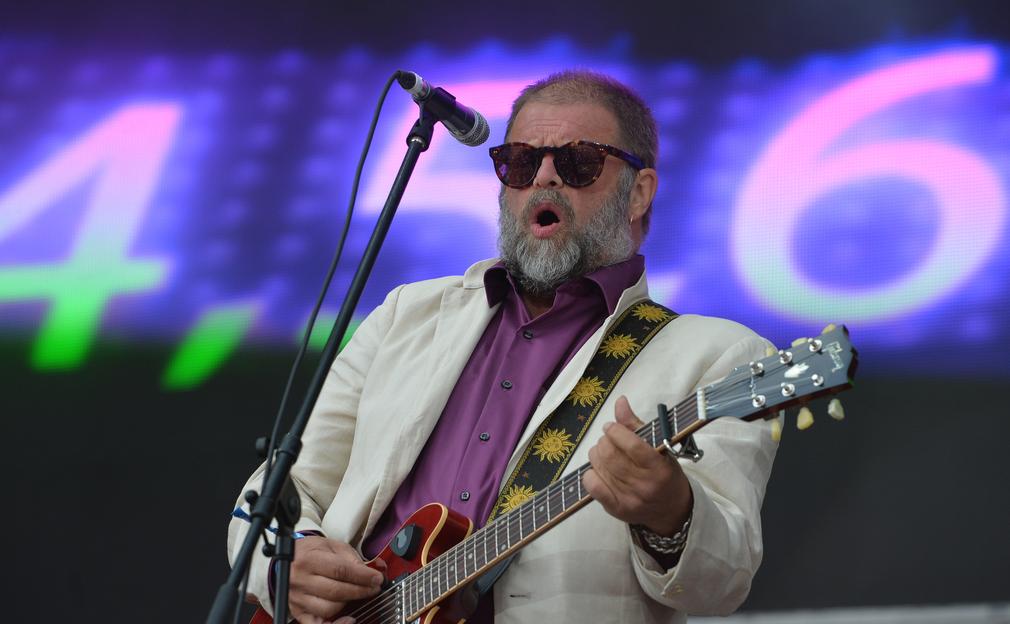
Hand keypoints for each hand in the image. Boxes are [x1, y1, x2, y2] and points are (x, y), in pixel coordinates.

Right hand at [288, 536, 383, 623]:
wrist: (286, 560)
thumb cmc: (310, 552)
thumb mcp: (330, 545)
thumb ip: (350, 557)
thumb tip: (370, 571)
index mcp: (309, 559)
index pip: (341, 570)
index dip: (363, 576)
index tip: (377, 578)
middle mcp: (300, 580)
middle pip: (336, 591)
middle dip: (361, 591)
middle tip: (374, 588)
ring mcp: (298, 598)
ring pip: (329, 609)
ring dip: (349, 604)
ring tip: (357, 595)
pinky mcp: (298, 611)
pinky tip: (348, 619)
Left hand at [583, 396, 692, 535]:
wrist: (671, 510)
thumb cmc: (666, 474)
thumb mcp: (660, 448)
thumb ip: (636, 425)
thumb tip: (620, 402)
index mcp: (659, 468)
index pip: (632, 445)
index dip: (616, 431)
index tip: (611, 427)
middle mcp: (644, 485)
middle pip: (610, 455)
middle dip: (604, 440)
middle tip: (608, 438)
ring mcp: (628, 499)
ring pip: (599, 467)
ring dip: (597, 453)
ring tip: (604, 452)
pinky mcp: (615, 509)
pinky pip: (592, 486)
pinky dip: (590, 473)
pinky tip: (599, 469)